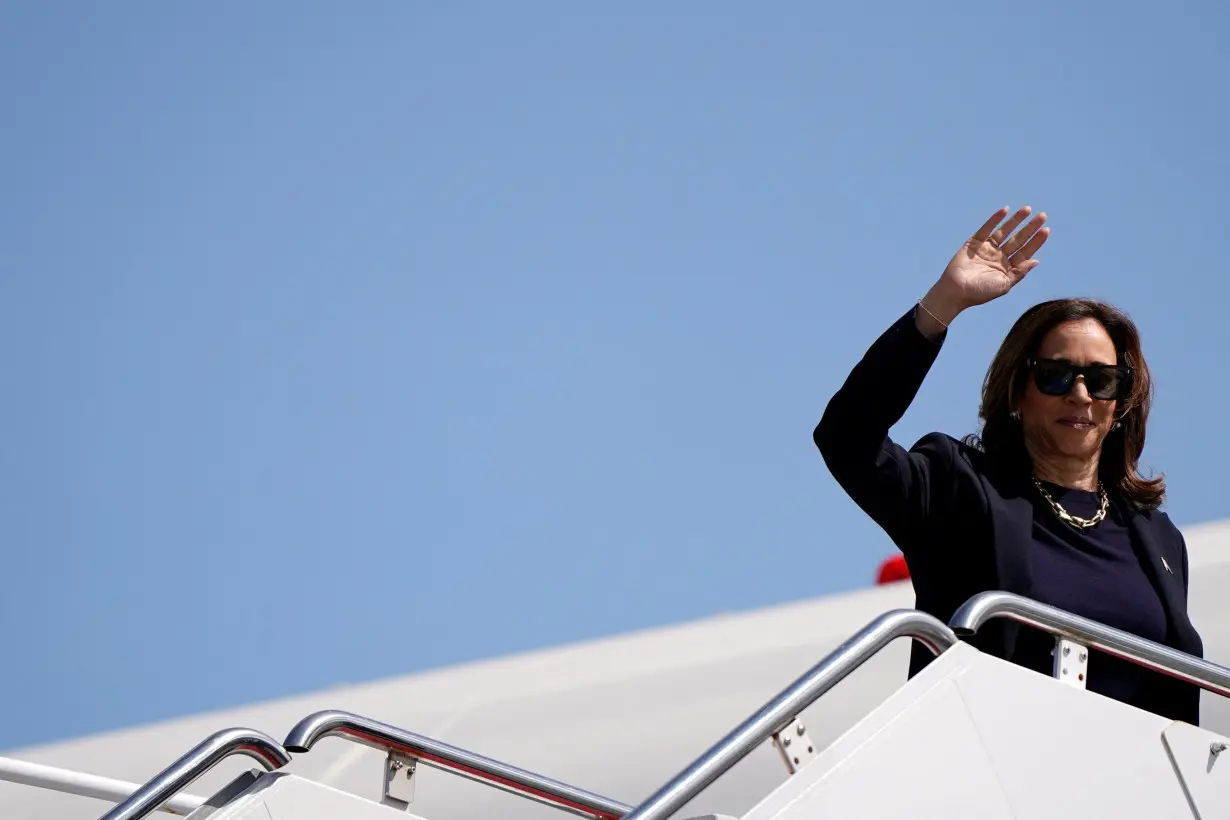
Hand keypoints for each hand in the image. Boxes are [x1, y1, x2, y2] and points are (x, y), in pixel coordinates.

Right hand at [925, 206, 1049, 320]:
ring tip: (1027, 209)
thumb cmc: (980, 293)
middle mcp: (998, 257)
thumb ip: (1019, 272)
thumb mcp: (1004, 285)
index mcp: (1007, 268)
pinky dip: (995, 219)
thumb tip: (1036, 260)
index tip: (1046, 230)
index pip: (1025, 252)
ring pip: (1004, 231)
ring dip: (1016, 220)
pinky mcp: (974, 243)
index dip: (1036, 241)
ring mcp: (986, 249)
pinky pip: (986, 229)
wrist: (955, 292)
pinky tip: (1005, 210)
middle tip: (1043, 216)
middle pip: (1018, 239)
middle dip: (1030, 228)